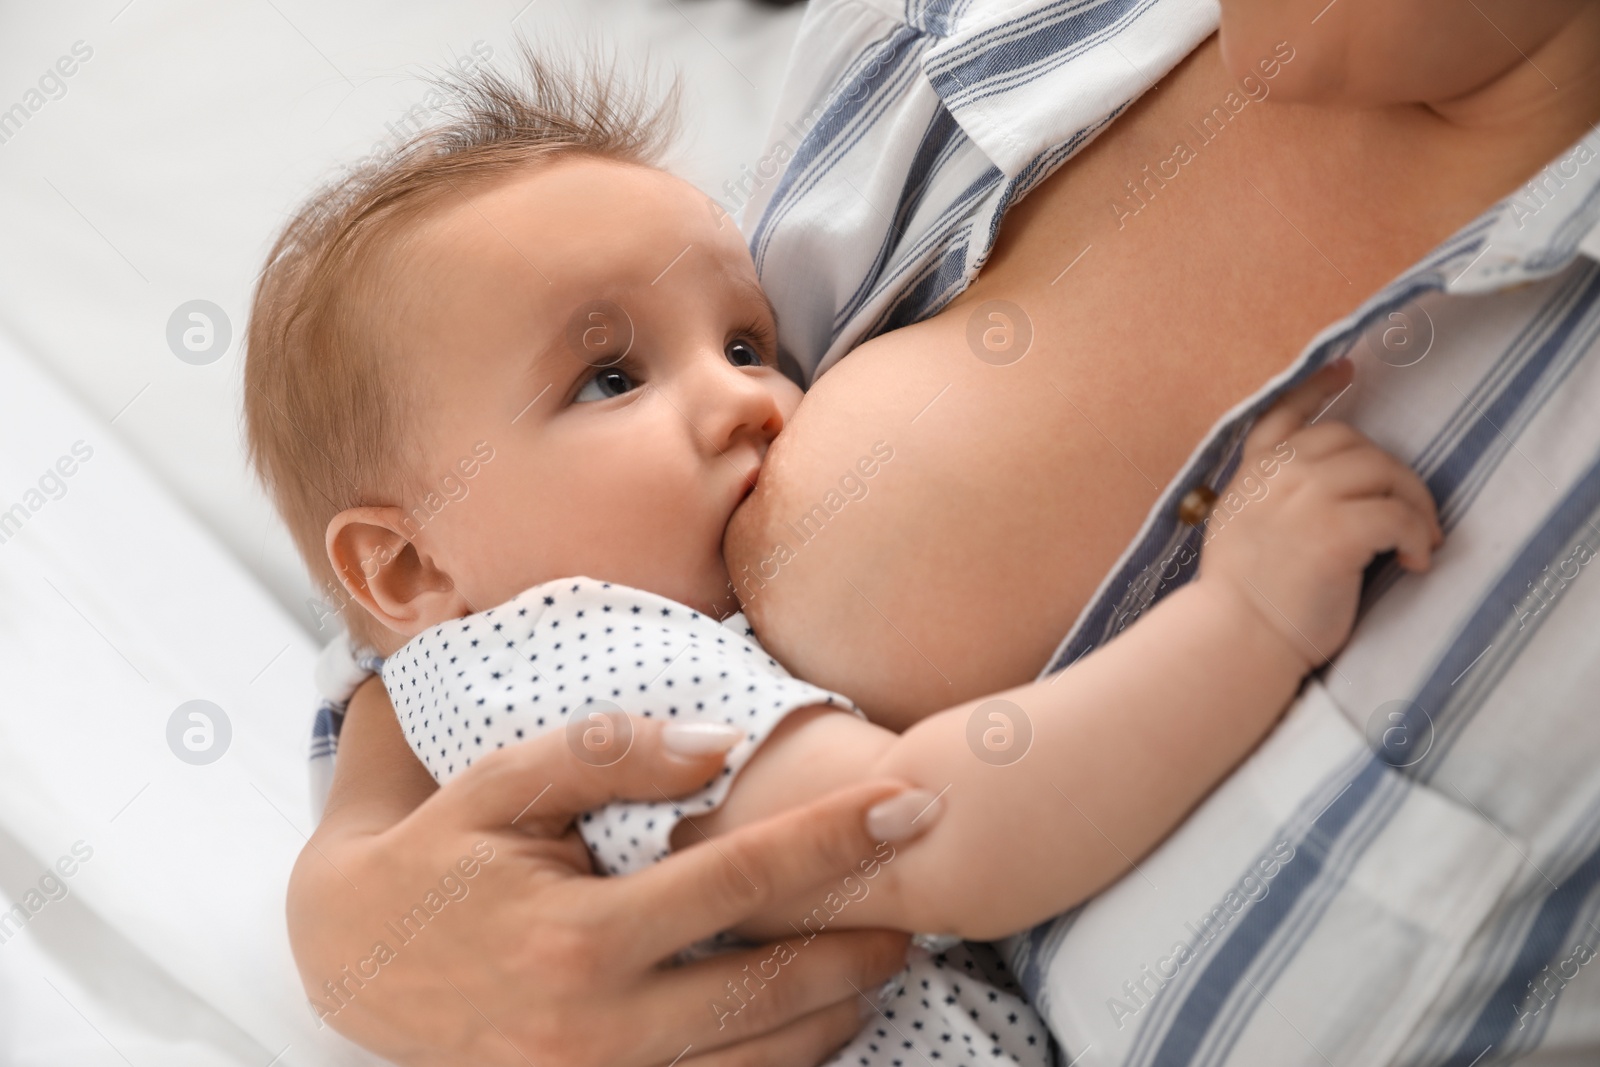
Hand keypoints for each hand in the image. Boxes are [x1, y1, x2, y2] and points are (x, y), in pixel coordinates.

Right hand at [287, 680, 928, 1066]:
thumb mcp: (500, 784)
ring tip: (883, 961)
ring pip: (753, 1064)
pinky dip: (776, 1063)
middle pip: (770, 995)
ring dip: (835, 1015)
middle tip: (923, 904)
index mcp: (577, 936)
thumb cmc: (436, 855)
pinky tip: (812, 1023)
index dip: (833, 841)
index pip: (737, 882)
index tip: (910, 805)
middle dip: (860, 948)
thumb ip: (609, 755)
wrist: (348, 960)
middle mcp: (596, 1028)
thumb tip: (723, 745)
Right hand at [1197, 359, 1442, 669]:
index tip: (1348, 369)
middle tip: (1410, 513)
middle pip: (1355, 441)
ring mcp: (1307, 498)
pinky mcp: (1336, 531)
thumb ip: (1267, 498)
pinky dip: (1417, 537)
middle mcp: (1279, 474)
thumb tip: (1314, 493)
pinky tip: (1415, 561)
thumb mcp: (1238, 528)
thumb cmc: (1240, 599)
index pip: (1285, 411)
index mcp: (1252, 473)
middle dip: (1392, 473)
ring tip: (1419, 541)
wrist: (1233, 637)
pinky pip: (1399, 516)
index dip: (1318, 387)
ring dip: (1414, 505)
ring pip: (1386, 472)